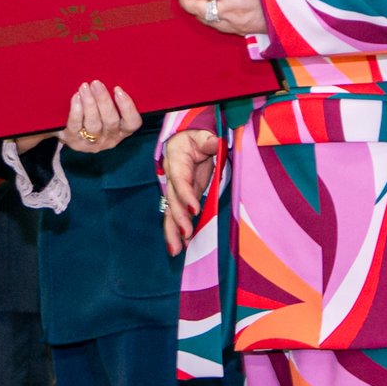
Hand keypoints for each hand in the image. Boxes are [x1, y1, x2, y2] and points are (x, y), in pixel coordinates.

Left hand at [57, 80, 141, 152]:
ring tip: (84, 87)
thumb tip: (114, 74)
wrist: (70, 130)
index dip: (127, 107)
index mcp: (122, 130)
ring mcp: (92, 143)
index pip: (132, 122)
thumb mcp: (107, 109)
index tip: (117, 89)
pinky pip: (76, 126)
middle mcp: (110, 139)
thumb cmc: (94, 113)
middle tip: (96, 83)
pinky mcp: (75, 142)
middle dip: (103, 100)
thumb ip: (113, 97)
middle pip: (111, 121)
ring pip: (93, 124)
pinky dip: (76, 110)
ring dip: (89, 103)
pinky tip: (76, 97)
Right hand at [162, 129, 219, 254]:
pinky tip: (181, 246)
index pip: (180, 180)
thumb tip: (216, 143)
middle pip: (172, 200)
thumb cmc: (194, 138)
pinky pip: (176, 214)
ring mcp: (175, 189)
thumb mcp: (201, 135)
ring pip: (170, 211)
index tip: (194, 209)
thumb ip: (208, 141)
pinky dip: (177, 230)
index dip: (185, 195)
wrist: (184, 141)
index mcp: (176, 160)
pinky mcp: (181, 198)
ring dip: (173, 230)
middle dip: (178, 218)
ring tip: (176, 249)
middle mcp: (172, 177)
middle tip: (187, 234)